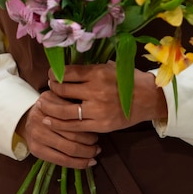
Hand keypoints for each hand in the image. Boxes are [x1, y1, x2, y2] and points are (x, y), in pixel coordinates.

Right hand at [16, 90, 99, 168]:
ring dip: (85, 153)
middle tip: (98, 143)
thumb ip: (71, 101)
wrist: (26, 119)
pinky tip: (88, 163)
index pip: (72, 116)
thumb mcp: (58, 97)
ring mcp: (37, 136)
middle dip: (89, 141)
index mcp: (48, 103)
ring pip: (68, 149)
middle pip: (72, 134)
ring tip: (95, 152)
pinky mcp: (36, 150)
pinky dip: (77, 164)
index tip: (97, 128)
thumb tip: (94, 110)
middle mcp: (41, 119)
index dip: (87, 124)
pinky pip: (61, 161)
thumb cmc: (49, 108)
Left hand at [45, 61, 167, 132]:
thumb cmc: (130, 79)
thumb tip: (70, 68)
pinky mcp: (100, 125)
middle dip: (51, 89)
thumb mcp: (111, 67)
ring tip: (43, 105)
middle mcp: (96, 90)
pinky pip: (74, 126)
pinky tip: (50, 120)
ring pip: (65, 110)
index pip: (69, 72)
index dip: (55, 74)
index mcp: (99, 72)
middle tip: (47, 89)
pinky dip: (60, 123)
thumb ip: (92, 68)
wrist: (149, 98)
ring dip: (50, 108)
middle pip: (63, 90)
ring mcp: (98, 109)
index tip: (51, 75)